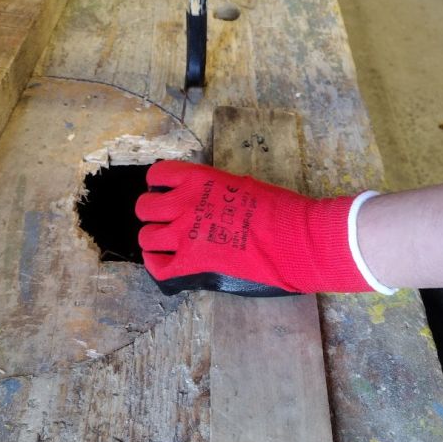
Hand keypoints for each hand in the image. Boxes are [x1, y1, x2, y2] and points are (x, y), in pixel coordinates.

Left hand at [135, 160, 385, 295]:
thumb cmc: (280, 210)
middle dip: (152, 213)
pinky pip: (157, 267)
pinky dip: (156, 264)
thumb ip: (215, 192)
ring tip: (166, 242)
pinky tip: (162, 261)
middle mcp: (185, 204)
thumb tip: (205, 201)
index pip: (158, 174)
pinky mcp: (192, 264)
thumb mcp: (242, 186)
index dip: (158, 185)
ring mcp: (185, 235)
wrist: (297, 239)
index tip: (165, 193)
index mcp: (198, 179)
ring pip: (146, 238)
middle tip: (166, 219)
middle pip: (144, 207)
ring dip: (154, 239)